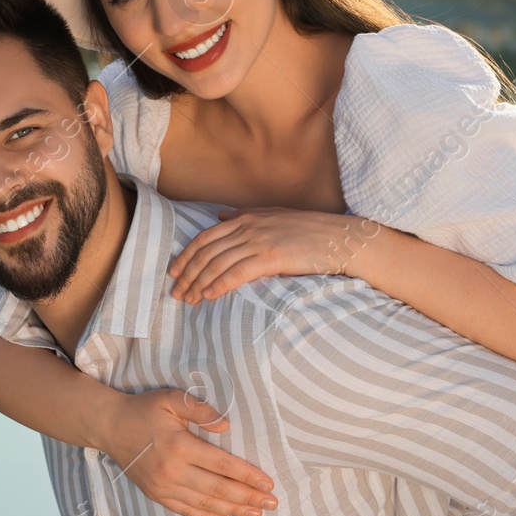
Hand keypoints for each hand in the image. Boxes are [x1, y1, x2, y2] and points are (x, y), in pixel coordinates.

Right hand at [94, 388, 277, 515]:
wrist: (109, 427)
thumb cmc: (143, 409)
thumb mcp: (171, 398)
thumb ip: (199, 408)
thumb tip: (226, 426)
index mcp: (179, 445)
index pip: (222, 464)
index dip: (247, 475)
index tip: (268, 483)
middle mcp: (172, 470)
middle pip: (218, 489)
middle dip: (248, 497)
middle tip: (272, 504)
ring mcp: (162, 486)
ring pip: (204, 503)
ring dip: (233, 510)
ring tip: (256, 513)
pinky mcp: (155, 494)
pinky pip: (185, 510)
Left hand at [169, 207, 381, 303]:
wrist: (341, 238)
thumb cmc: (310, 231)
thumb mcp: (273, 215)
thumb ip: (244, 216)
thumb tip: (220, 217)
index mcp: (246, 218)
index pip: (205, 238)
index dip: (186, 256)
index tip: (174, 272)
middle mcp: (248, 227)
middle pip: (206, 252)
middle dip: (187, 274)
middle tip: (176, 293)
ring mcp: (259, 241)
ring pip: (218, 264)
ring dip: (199, 283)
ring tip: (189, 300)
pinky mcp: (271, 257)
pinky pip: (237, 273)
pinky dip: (219, 285)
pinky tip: (210, 296)